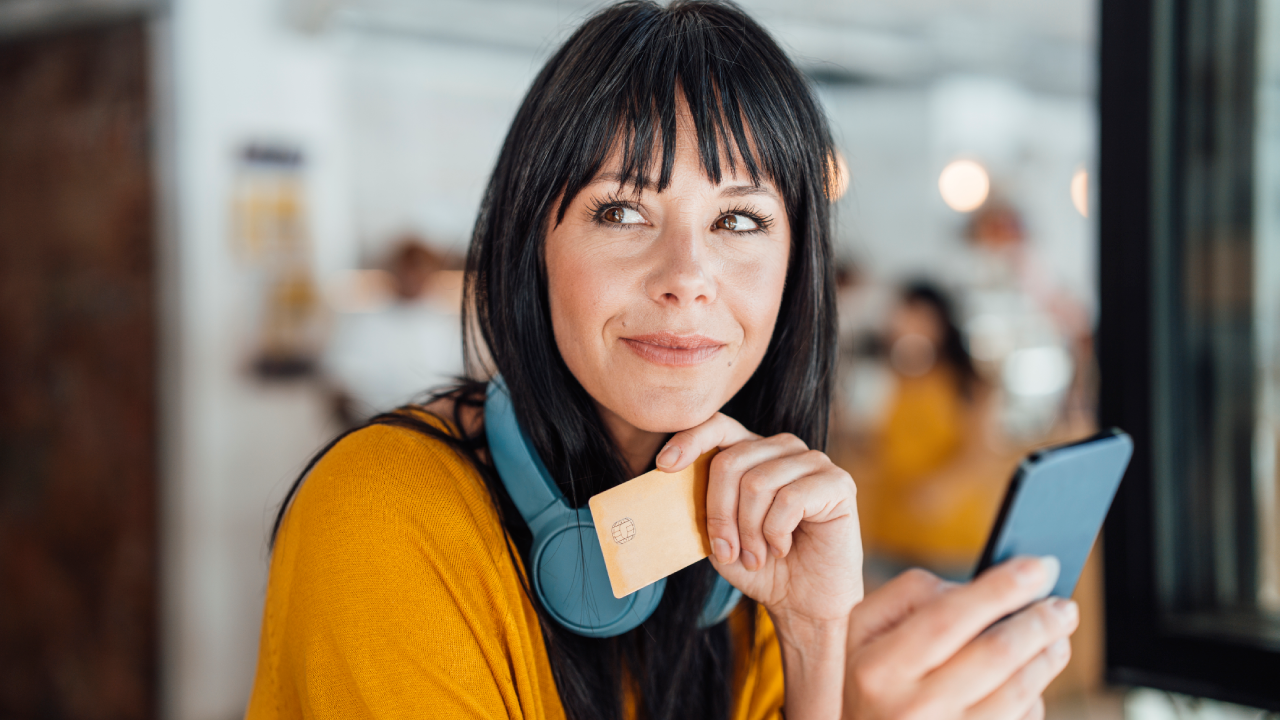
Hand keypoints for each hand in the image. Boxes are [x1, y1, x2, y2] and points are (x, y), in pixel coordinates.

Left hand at [656, 412, 862, 627]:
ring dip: (749, 531)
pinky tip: (783, 548)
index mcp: (754, 452)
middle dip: (719, 514)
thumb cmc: (761, 567)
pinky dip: (776, 533)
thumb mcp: (719, 537)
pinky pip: (790, 500)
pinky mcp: (838, 483)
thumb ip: (701, 506)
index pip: (719, 426)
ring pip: (757, 483)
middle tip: (727, 551)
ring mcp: (813, 462)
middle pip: (731, 462)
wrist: (803, 603)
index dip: (690, 439)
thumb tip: (670, 479)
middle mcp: (784, 449)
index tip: (664, 465)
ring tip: (757, 556)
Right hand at [844, 558, 1077, 719]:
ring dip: (1047, 656)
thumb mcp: (862, 632)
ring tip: (1057, 634)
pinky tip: (1032, 677)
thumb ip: (909, 595)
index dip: (999, 589)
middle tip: (1063, 605)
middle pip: (994, 655)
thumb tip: (976, 591)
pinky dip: (1035, 695)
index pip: (948, 618)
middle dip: (1038, 622)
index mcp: (878, 670)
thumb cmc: (871, 680)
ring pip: (1018, 692)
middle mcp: (911, 710)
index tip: (1038, 566)